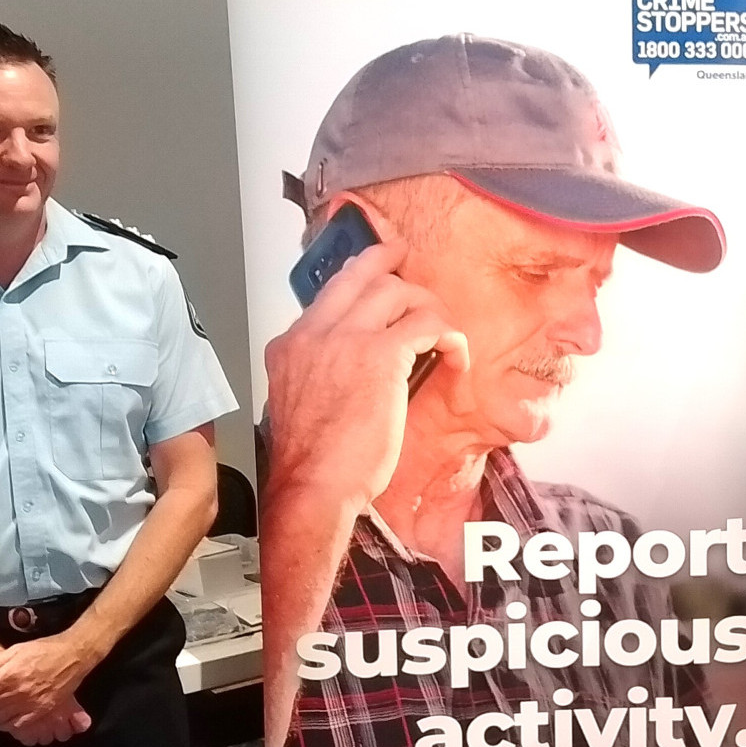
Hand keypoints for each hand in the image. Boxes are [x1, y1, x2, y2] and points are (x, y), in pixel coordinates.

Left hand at [0, 633, 100, 742]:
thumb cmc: (43, 650)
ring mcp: (30, 704)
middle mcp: (18, 692)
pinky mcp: (42, 711)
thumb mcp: (15, 650)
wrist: (72, 656)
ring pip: (1, 719)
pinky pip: (19, 725)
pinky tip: (9, 718)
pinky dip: (9, 724)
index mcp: (9, 676)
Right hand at [263, 240, 470, 520]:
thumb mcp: (299, 402)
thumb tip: (350, 370)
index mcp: (290, 345)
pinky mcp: (381, 355)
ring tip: (441, 331)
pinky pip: (428, 324)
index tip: (374, 274)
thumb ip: (319, 374)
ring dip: (428, 307)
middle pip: (360, 274)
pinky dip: (449, 337)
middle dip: (390, 261)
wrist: (311, 485)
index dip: (358, 278)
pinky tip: (455, 356)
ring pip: (397, 290)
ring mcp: (346, 339)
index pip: (329, 293)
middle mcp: (314, 333)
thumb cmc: (310, 461)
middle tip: (409, 263)